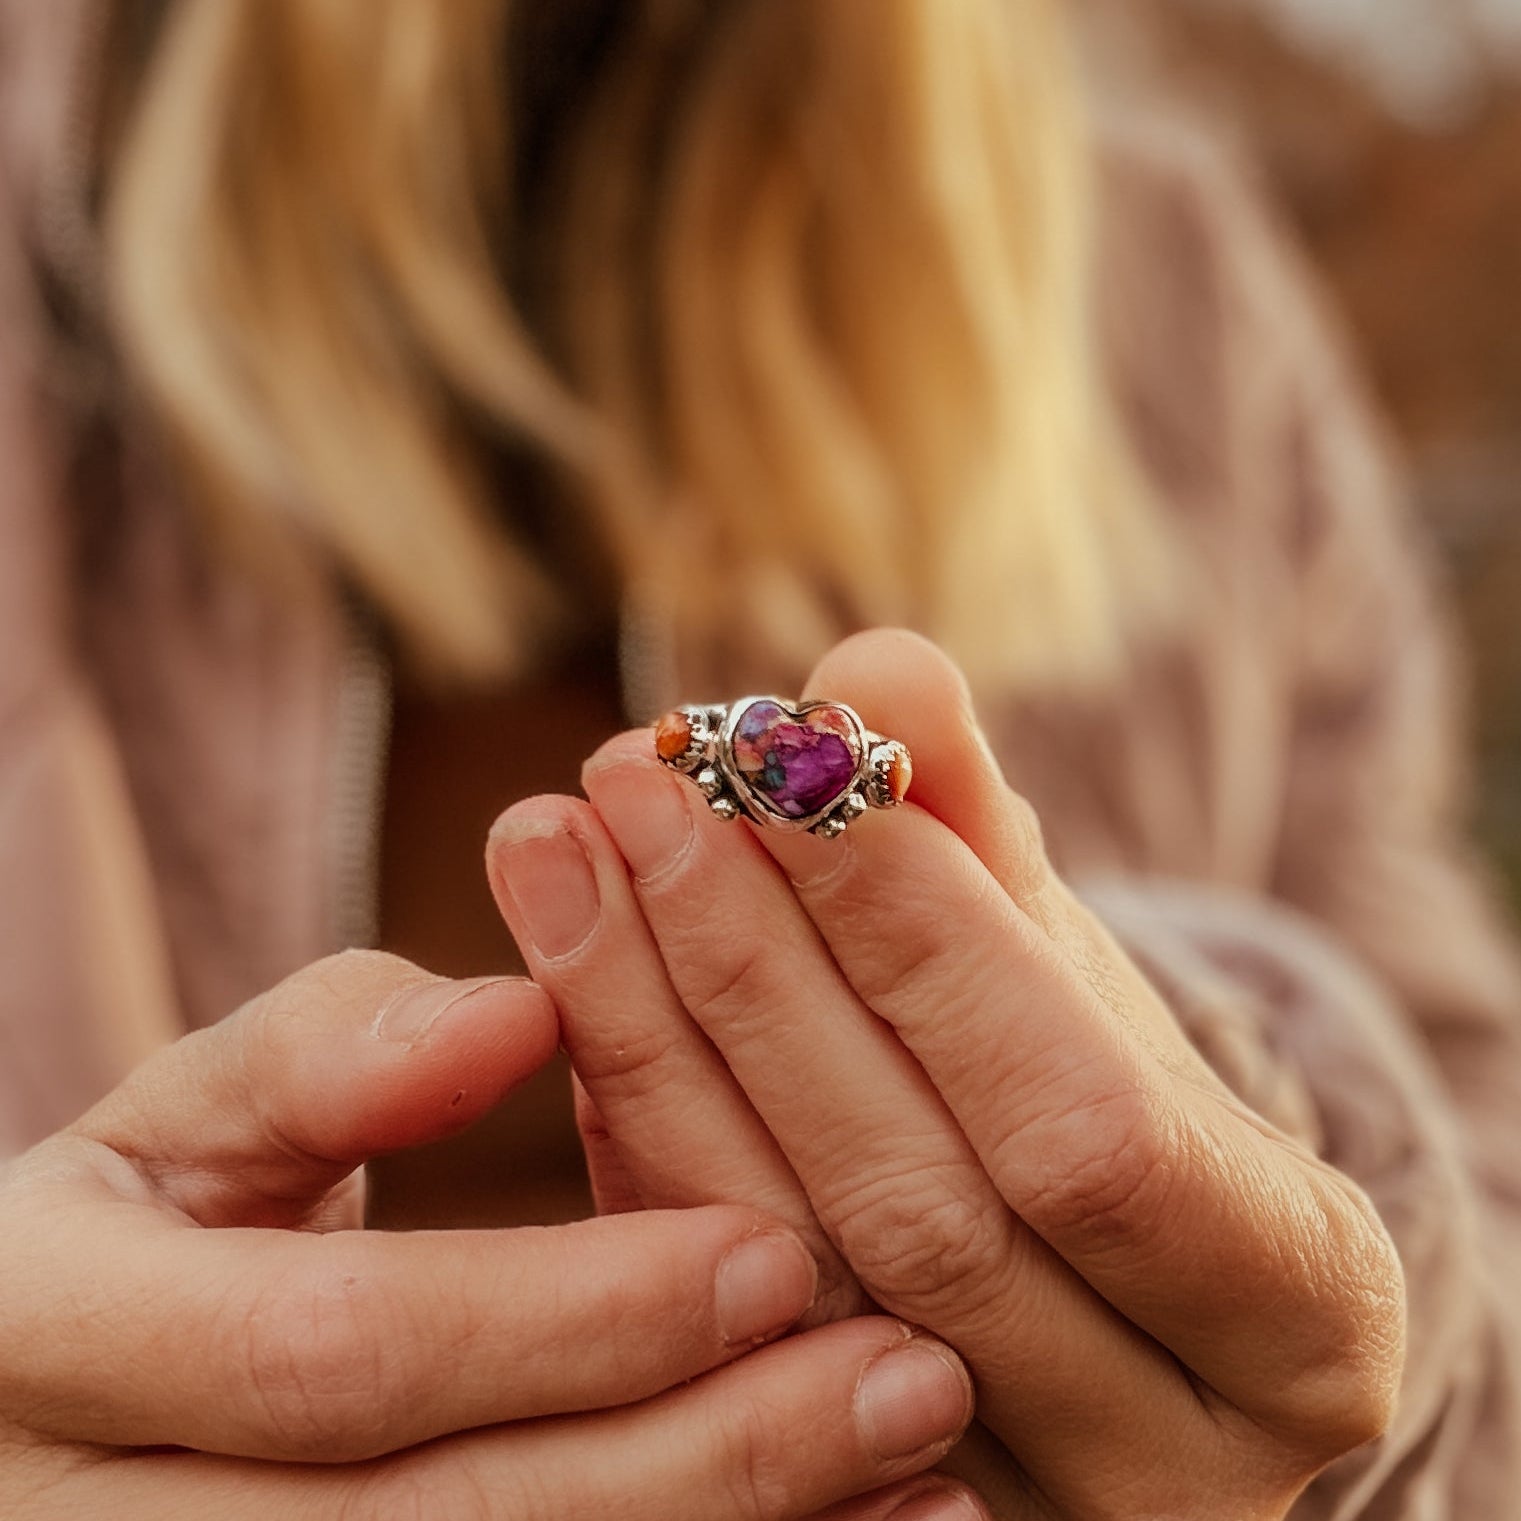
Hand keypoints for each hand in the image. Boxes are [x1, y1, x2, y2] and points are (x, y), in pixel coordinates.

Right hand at [0, 948, 980, 1519]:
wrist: (59, 1404)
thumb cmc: (155, 1221)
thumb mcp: (191, 1115)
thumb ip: (332, 1053)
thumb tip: (517, 1009)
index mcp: (51, 1341)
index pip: (335, 1353)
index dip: (568, 1315)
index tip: (773, 1252)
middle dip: (697, 1462)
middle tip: (909, 1372)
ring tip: (922, 1468)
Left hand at [487, 629, 1406, 1518]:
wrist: (1083, 1246)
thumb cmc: (1109, 1076)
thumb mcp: (1069, 950)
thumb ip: (981, 820)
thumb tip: (868, 669)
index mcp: (1299, 1321)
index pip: (1089, 1133)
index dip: (930, 942)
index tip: (788, 761)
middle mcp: (1155, 1454)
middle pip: (911, 1203)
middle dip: (756, 966)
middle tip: (636, 777)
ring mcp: (978, 1485)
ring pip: (774, 1258)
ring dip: (646, 1022)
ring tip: (557, 836)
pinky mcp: (828, 1469)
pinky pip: (695, 1292)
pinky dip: (623, 1107)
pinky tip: (558, 955)